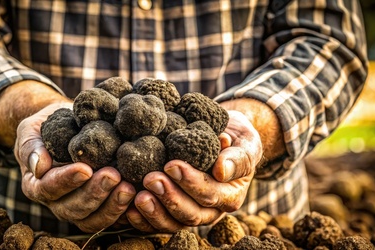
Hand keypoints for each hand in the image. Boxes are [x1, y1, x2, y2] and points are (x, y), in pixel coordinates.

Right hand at [14, 104, 135, 231]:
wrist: (65, 128)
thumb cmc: (47, 127)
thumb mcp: (32, 129)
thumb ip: (30, 145)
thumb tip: (39, 165)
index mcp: (36, 184)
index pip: (49, 188)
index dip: (67, 180)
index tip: (85, 168)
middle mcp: (55, 202)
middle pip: (72, 208)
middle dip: (94, 193)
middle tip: (113, 175)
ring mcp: (77, 209)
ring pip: (92, 219)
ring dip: (111, 206)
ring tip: (128, 188)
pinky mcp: (97, 210)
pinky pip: (109, 219)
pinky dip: (123, 212)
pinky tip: (137, 196)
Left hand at [126, 111, 262, 231]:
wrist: (224, 138)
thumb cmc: (234, 138)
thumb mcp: (245, 142)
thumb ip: (237, 157)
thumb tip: (221, 170)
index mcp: (230, 195)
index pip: (210, 194)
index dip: (190, 182)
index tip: (171, 164)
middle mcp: (211, 210)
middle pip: (191, 213)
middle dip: (169, 197)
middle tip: (151, 179)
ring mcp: (192, 213)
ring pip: (174, 223)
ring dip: (155, 211)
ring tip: (140, 196)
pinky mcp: (174, 213)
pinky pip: (159, 223)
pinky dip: (144, 220)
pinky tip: (130, 209)